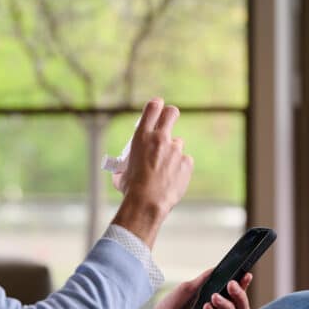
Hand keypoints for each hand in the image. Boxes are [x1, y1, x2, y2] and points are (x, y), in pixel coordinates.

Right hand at [110, 98, 193, 246]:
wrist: (146, 203)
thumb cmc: (130, 189)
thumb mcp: (121, 172)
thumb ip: (126, 163)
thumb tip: (122, 167)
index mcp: (141, 137)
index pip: (153, 107)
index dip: (156, 105)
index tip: (157, 108)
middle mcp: (160, 139)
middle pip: (171, 113)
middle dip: (170, 114)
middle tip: (168, 122)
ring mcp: (175, 150)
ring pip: (177, 143)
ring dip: (172, 152)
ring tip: (164, 169)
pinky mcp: (187, 163)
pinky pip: (184, 161)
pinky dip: (179, 168)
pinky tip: (171, 179)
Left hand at [114, 268, 252, 308]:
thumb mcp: (185, 290)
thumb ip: (202, 281)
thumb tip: (216, 268)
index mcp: (215, 308)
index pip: (235, 299)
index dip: (244, 288)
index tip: (246, 274)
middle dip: (241, 296)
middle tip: (232, 284)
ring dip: (228, 306)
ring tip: (214, 296)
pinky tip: (206, 308)